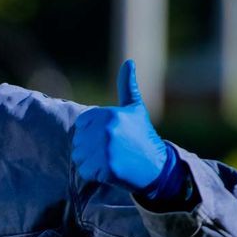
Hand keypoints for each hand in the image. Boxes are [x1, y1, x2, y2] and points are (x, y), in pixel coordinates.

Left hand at [70, 59, 171, 191]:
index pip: (82, 124)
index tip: (110, 138)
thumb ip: (127, 86)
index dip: (92, 133)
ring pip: (79, 156)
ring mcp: (105, 149)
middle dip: (90, 148)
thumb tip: (128, 62)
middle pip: (79, 140)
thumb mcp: (135, 109)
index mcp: (109, 114)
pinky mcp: (106, 168)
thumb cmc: (143, 136)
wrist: (157, 166)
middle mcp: (106, 130)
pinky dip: (94, 174)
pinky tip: (110, 171)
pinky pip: (85, 171)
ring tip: (110, 161)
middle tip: (111, 152)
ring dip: (90, 162)